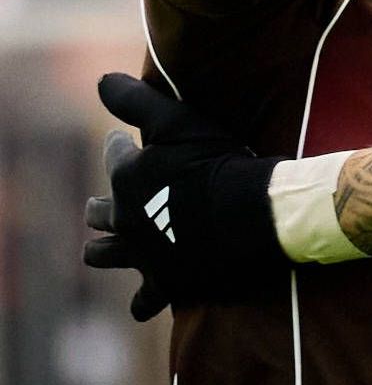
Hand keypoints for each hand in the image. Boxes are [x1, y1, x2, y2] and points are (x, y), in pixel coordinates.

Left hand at [81, 74, 287, 320]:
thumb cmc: (223, 163)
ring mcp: (144, 254)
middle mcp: (125, 217)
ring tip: (108, 248)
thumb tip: (99, 80)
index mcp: (128, 176)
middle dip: (103, 206)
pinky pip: (144, 300)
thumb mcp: (181, 122)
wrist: (259, 216)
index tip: (127, 143)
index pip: (115, 155)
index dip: (121, 147)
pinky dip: (143, 301)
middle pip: (100, 212)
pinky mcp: (168, 283)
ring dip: (105, 250)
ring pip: (104, 255)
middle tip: (111, 204)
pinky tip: (143, 303)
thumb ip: (137, 100)